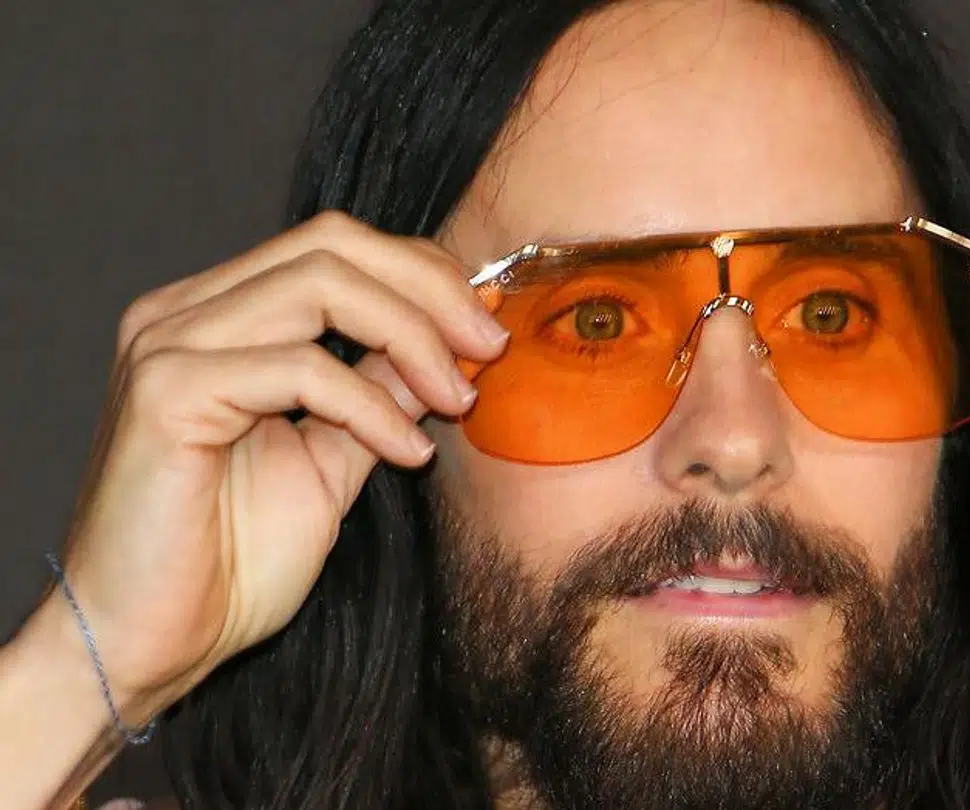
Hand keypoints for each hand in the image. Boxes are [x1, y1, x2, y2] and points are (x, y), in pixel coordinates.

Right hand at [37, 211, 506, 722]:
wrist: (148, 645)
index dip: (423, 274)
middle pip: (331, 244)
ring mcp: (166, 344)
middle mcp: (183, 313)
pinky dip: (370, 405)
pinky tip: (407, 453)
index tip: (488, 330)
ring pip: (319, 286)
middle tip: (489, 347)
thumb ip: (377, 394)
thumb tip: (448, 345)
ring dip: (411, 339)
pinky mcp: (165, 391)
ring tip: (457, 399)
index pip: (334, 247)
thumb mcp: (331, 460)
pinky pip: (299, 368)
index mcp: (217, 317)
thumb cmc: (230, 562)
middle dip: (428, 287)